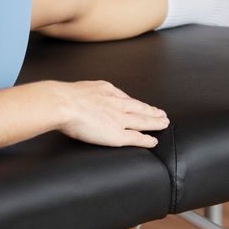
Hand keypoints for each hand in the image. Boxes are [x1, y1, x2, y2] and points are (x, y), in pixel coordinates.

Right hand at [51, 81, 167, 148]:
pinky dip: (146, 139)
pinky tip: (153, 141)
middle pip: (140, 108)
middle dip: (151, 111)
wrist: (63, 104)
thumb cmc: (63, 97)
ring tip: (164, 124)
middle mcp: (116, 103)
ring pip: (143, 121)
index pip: (126, 98)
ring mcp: (119, 119)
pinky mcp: (118, 134)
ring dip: (155, 122)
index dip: (136, 103)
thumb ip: (86, 93)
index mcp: (106, 90)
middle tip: (162, 114)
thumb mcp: (79, 88)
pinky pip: (137, 137)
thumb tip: (80, 97)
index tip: (142, 105)